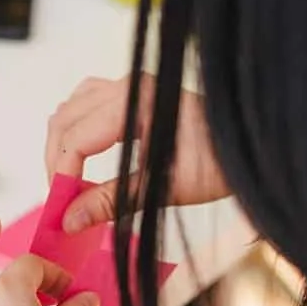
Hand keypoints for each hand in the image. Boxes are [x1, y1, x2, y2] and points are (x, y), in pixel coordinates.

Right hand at [45, 74, 229, 231]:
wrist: (250, 147)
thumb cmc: (217, 164)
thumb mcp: (162, 189)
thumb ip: (110, 201)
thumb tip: (69, 220)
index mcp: (136, 103)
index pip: (76, 138)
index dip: (61, 176)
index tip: (60, 209)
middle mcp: (129, 86)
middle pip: (65, 121)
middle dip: (56, 163)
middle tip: (61, 201)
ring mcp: (130, 85)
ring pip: (71, 109)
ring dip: (62, 144)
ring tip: (69, 182)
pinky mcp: (133, 93)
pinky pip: (86, 103)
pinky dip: (76, 129)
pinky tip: (83, 156)